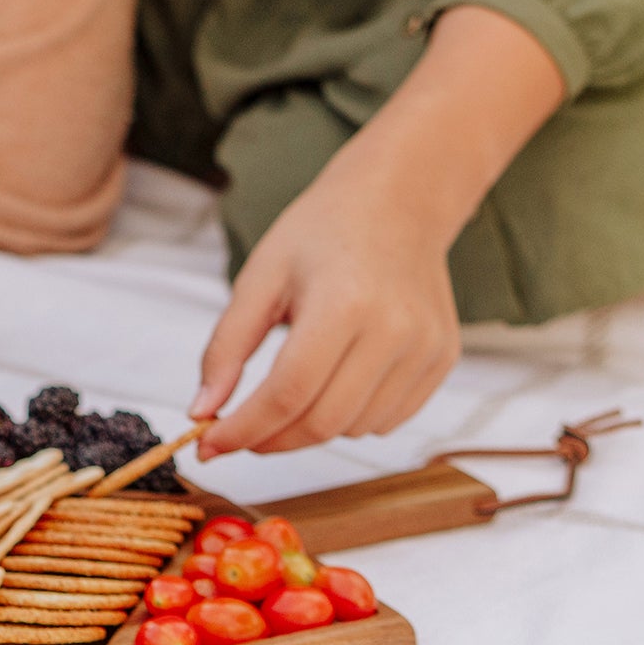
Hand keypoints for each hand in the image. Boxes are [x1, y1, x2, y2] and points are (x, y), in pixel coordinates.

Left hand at [190, 152, 463, 455]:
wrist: (398, 201)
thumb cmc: (323, 232)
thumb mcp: (261, 276)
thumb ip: (227, 347)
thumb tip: (202, 412)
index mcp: (344, 302)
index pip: (288, 393)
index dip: (244, 428)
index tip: (209, 444)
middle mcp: (394, 330)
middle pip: (323, 422)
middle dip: (271, 439)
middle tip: (240, 431)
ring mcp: (425, 348)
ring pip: (355, 429)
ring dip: (311, 427)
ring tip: (292, 389)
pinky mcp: (441, 360)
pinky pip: (388, 421)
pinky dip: (350, 417)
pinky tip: (335, 381)